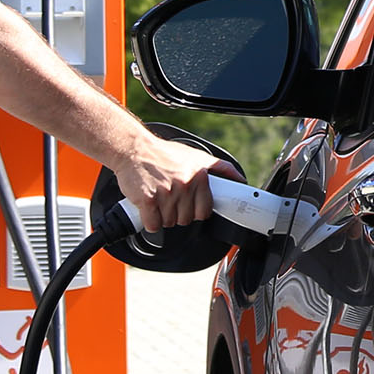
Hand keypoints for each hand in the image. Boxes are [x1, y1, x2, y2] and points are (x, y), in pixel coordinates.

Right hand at [118, 134, 236, 228]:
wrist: (134, 149)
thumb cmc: (163, 153)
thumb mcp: (197, 156)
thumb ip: (220, 168)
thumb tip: (239, 179)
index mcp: (199, 176)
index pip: (206, 211)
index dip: (197, 211)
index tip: (191, 206)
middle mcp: (184, 185)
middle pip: (187, 219)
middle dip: (179, 213)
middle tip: (171, 198)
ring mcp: (166, 193)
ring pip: (170, 223)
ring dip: (163, 216)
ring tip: (160, 199)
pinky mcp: (148, 200)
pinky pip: (153, 225)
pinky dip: (150, 221)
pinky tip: (149, 207)